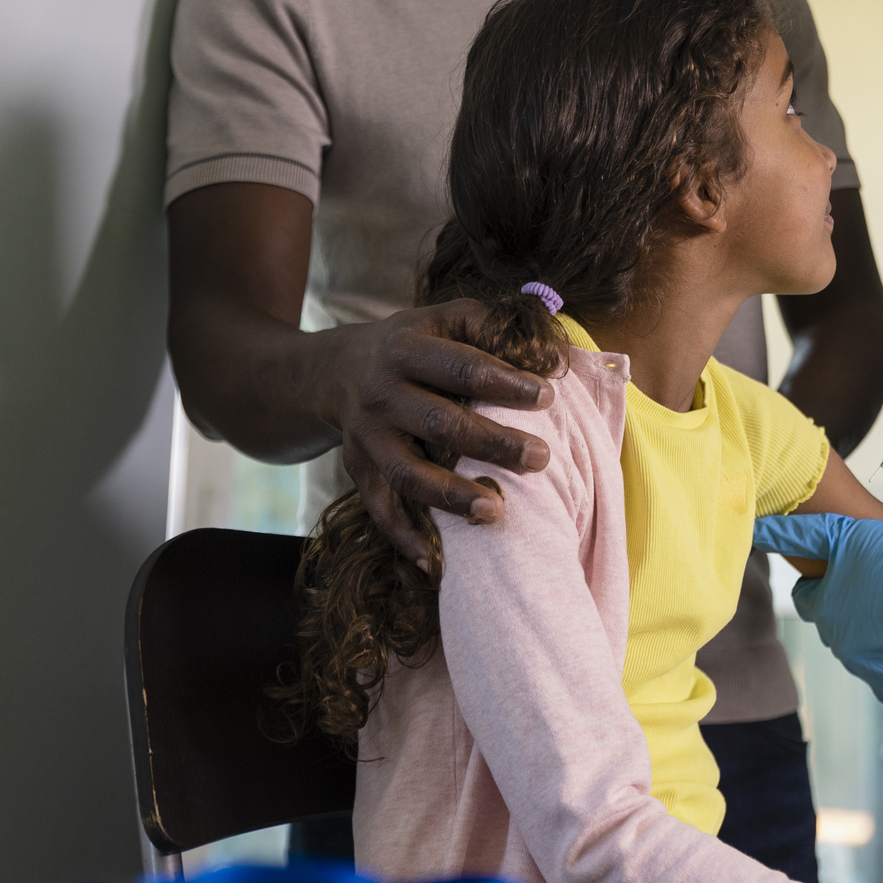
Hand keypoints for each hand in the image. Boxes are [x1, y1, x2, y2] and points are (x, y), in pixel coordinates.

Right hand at [329, 300, 554, 564]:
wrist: (335, 370)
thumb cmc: (413, 344)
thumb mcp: (443, 317)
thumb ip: (490, 325)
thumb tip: (548, 349)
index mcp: (406, 349)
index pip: (461, 367)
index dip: (505, 382)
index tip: (548, 396)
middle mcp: (380, 394)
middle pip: (440, 423)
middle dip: (493, 443)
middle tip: (541, 458)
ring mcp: (366, 437)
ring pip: (408, 474)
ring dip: (452, 496)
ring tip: (497, 512)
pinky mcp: (358, 471)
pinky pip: (380, 510)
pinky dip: (405, 539)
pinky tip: (435, 565)